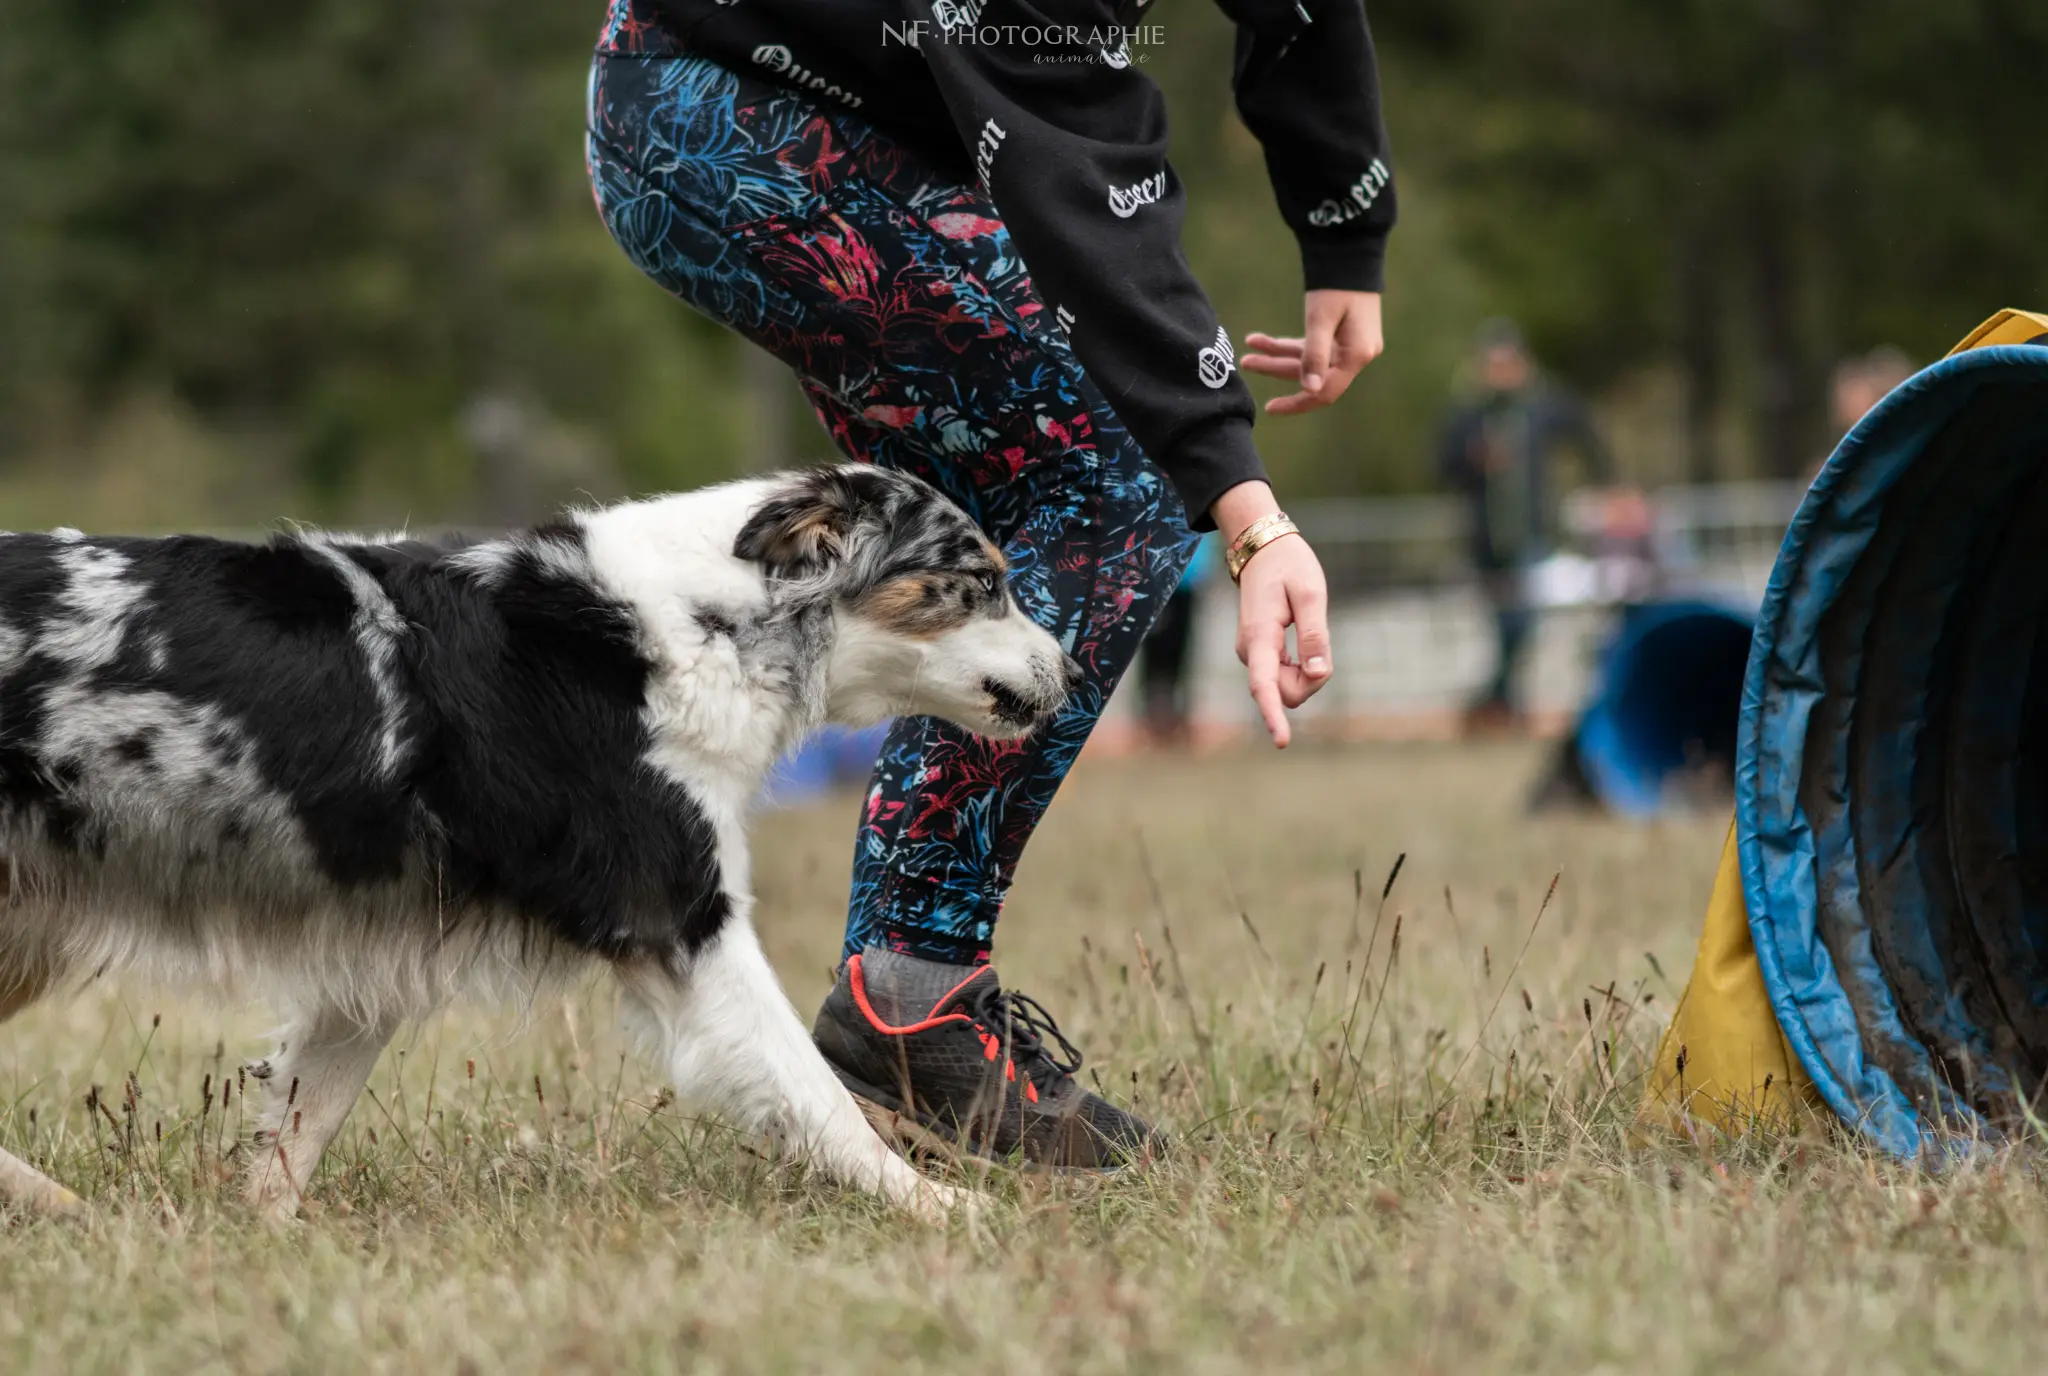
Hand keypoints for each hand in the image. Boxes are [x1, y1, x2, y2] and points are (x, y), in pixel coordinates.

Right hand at [1211, 481, 1332, 748]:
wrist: (1262, 551)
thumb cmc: (1289, 567)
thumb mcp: (1310, 593)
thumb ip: (1315, 634)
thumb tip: (1320, 673)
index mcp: (1259, 636)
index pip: (1264, 684)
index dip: (1273, 714)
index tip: (1282, 741)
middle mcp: (1250, 652)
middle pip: (1286, 693)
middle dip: (1311, 682)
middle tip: (1320, 641)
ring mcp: (1253, 655)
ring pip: (1287, 688)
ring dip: (1307, 673)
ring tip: (1309, 632)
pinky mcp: (1260, 656)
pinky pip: (1284, 678)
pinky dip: (1301, 668)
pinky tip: (1301, 641)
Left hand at [1242, 290, 1383, 416]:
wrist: (1351, 251)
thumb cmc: (1336, 284)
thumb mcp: (1320, 320)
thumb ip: (1314, 356)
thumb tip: (1309, 390)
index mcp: (1357, 355)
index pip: (1325, 392)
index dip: (1297, 403)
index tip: (1270, 408)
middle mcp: (1356, 355)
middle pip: (1311, 375)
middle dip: (1276, 369)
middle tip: (1245, 362)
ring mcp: (1348, 346)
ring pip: (1307, 360)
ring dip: (1278, 355)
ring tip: (1249, 347)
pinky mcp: (1340, 336)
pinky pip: (1311, 347)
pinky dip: (1287, 345)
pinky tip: (1263, 340)